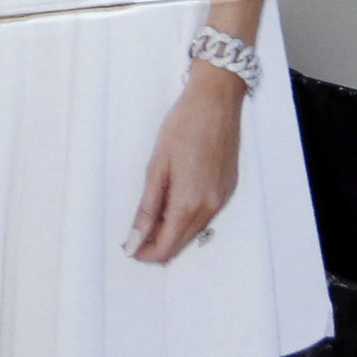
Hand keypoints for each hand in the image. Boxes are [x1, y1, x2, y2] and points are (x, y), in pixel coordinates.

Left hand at [127, 64, 245, 262]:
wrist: (216, 104)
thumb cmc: (181, 128)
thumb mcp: (156, 167)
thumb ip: (147, 208)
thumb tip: (135, 238)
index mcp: (190, 201)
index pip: (167, 244)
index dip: (146, 252)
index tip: (128, 250)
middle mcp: (211, 206)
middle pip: (182, 242)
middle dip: (157, 247)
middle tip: (133, 241)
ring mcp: (223, 199)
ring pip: (195, 231)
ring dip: (172, 234)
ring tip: (147, 226)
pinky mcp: (228, 190)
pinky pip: (206, 217)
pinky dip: (187, 221)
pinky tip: (172, 212)